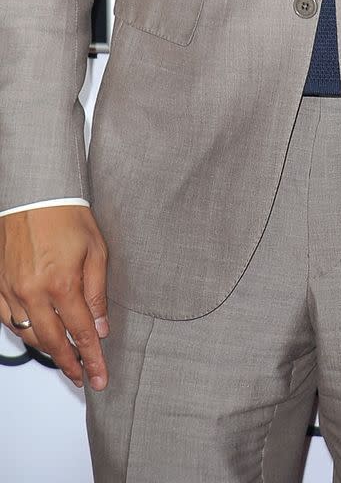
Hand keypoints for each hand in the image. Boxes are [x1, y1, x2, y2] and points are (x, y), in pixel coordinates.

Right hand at [0, 206, 108, 389]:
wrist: (35, 194)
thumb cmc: (67, 216)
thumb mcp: (96, 250)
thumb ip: (97, 292)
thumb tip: (100, 327)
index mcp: (62, 283)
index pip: (81, 332)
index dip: (92, 358)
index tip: (99, 376)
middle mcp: (33, 292)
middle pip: (52, 342)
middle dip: (70, 363)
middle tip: (83, 377)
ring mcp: (12, 290)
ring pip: (28, 335)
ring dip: (47, 350)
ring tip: (65, 359)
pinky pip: (8, 320)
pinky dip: (24, 332)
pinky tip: (37, 336)